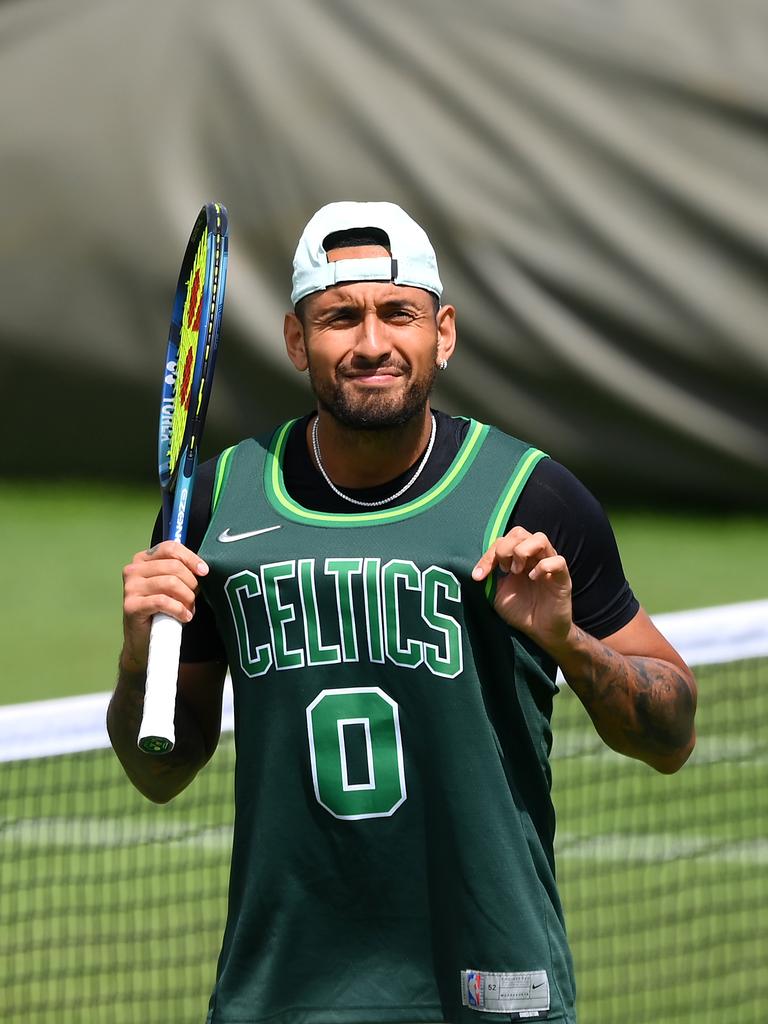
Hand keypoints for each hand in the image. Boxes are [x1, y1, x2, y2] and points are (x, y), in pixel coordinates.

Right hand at [121, 541, 207, 671]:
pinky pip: (163, 601)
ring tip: (189, 609)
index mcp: (143, 559)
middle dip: (191, 584)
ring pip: (171, 583)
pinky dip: (179, 609)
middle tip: (194, 599)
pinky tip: (184, 617)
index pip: (170, 548)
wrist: (145, 640)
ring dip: (187, 599)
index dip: (191, 558)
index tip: (204, 571)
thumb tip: (202, 568)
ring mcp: (130, 587)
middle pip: (174, 566)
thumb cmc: (163, 610)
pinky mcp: (131, 606)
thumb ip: (182, 572)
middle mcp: (133, 570)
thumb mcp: (173, 585)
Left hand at [472, 527, 573, 652]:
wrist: (541, 632)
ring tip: (517, 571)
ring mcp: (549, 565)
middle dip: (505, 548)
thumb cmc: (521, 611)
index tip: (478, 576)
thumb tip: (476, 568)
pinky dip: (543, 566)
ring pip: (540, 538)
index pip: (502, 540)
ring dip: (523, 551)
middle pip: (519, 532)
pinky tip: (534, 578)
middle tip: (504, 570)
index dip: (488, 555)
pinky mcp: (563, 577)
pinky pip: (558, 560)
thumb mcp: (497, 594)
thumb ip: (489, 578)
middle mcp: (533, 557)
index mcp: (517, 559)